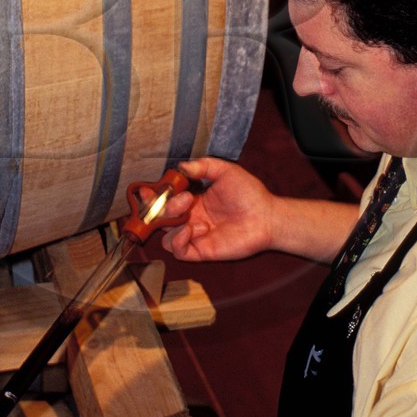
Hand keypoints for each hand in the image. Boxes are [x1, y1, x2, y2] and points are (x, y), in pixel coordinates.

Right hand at [158, 157, 276, 262]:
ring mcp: (196, 235)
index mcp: (194, 200)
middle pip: (161, 219)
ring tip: (192, 218)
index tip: (149, 190)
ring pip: (165, 237)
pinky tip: (192, 229)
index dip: (154, 196)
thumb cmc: (249, 193)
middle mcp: (192, 218)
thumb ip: (203, 166)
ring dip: (172, 225)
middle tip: (184, 199)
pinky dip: (178, 240)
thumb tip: (181, 166)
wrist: (267, 216)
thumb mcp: (225, 171)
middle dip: (163, 208)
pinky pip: (178, 250)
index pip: (166, 200)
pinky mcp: (202, 250)